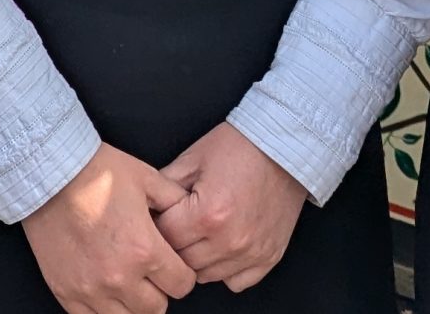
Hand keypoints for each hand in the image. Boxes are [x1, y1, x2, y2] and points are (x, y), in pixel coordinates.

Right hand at [22, 144, 200, 313]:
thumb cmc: (97, 172)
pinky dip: (103, 308)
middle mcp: (119, 277)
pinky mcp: (66, 292)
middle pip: (157, 309)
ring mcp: (90, 289)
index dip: (182, 274)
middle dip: (159, 290)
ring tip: (127, 281)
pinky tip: (104, 289)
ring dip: (132, 304)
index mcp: (144, 250)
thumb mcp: (148, 179)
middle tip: (150, 272)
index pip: (182, 285)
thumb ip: (175, 202)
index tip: (173, 265)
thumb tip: (191, 214)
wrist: (49, 173)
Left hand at [156, 122, 309, 291]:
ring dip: (198, 259)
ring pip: (206, 276)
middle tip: (179, 224)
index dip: (157, 224)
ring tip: (201, 234)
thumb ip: (164, 186)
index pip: (164, 238)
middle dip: (175, 244)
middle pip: (182, 262)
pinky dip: (225, 269)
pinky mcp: (269, 258)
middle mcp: (230, 241)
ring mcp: (251, 253)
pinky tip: (223, 246)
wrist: (286, 146)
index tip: (161, 215)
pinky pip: (236, 282)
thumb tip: (144, 208)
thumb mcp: (193, 158)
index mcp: (207, 215)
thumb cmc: (240, 147)